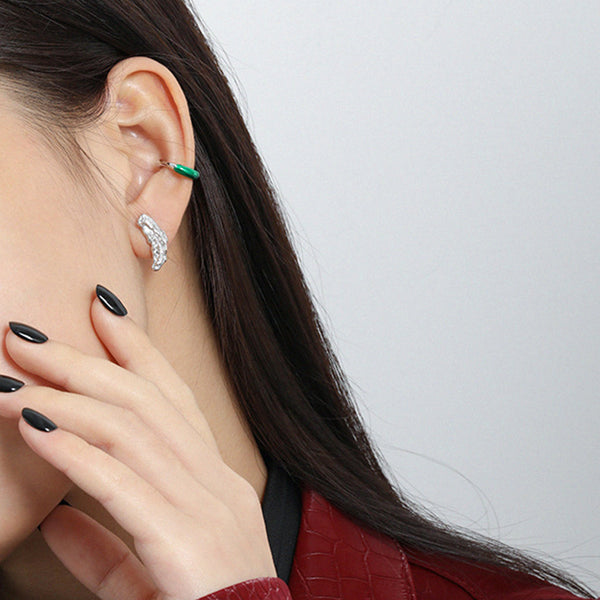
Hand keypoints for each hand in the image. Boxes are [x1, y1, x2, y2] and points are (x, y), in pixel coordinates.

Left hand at [0, 286, 276, 599]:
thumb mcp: (146, 576)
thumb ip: (102, 545)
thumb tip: (52, 518)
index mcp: (215, 482)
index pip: (174, 397)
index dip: (137, 349)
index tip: (100, 309)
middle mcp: (217, 482)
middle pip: (148, 402)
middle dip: (86, 361)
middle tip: (28, 335)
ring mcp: (207, 508)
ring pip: (133, 432)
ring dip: (66, 400)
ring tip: (12, 382)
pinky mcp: (185, 543)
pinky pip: (122, 484)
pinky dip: (75, 452)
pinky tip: (35, 429)